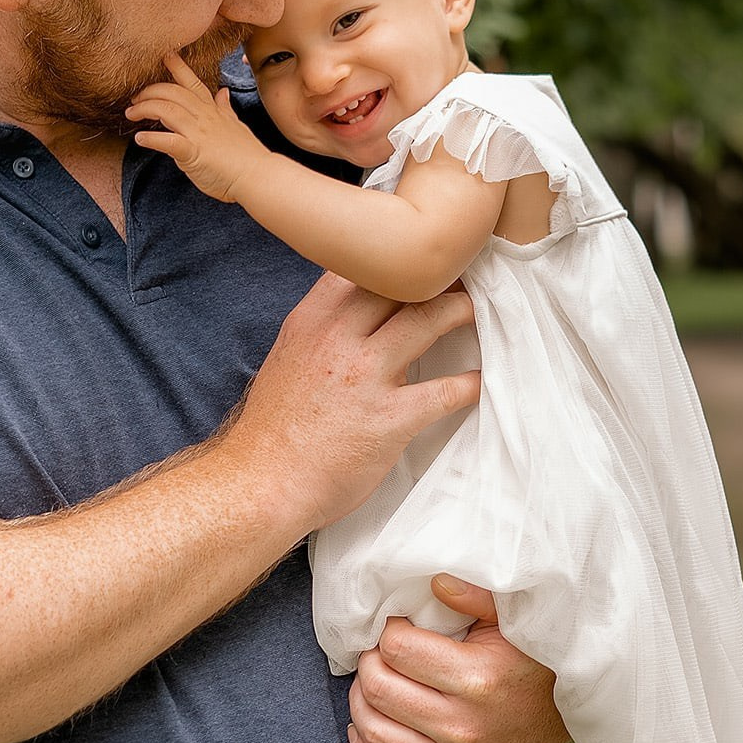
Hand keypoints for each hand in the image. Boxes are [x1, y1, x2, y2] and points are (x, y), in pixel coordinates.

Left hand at [126, 54, 266, 202]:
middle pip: (172, 92)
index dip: (177, 66)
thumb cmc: (246, 155)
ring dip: (144, 109)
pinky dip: (152, 138)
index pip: (192, 82)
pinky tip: (140, 138)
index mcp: (212, 110)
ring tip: (130, 114)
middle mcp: (204, 117)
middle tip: (134, 99)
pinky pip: (169, 141)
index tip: (163, 55)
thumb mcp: (235, 125)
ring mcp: (199, 133)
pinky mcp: (193, 153)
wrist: (258, 176)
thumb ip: (224, 108)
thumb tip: (223, 92)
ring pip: (167, 110)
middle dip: (149, 91)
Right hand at [229, 275, 482, 532]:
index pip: (360, 267)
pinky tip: (481, 381)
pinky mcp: (391, 417)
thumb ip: (319, 330)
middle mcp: (338, 337)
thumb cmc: (273, 429)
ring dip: (461, 310)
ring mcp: (366, 375)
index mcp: (311, 321)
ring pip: (427, 320)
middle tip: (463, 274)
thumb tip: (349, 314)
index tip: (418, 259)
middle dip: (437, 275)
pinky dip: (471, 383)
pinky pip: (446, 390)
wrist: (261, 484)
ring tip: (477, 311)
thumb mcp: (287, 358)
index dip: (395, 259)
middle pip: (401, 284)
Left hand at [346, 576, 567, 742]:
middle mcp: (463, 727)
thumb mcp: (512, 620)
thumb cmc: (531, 659)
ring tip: (373, 682)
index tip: (397, 625)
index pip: (397, 648)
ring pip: (374, 733)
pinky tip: (364, 730)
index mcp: (476, 678)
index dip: (388, 630)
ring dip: (360, 702)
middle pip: (378, 688)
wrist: (564, 717)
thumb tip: (432, 582)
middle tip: (380, 651)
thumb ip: (474, 596)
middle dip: (369, 661)